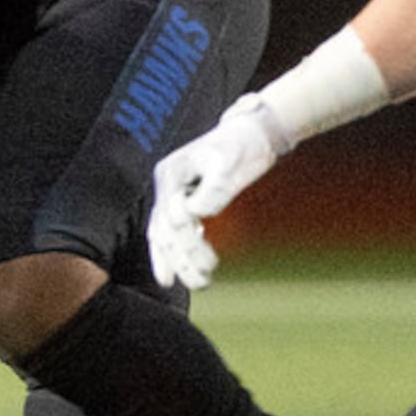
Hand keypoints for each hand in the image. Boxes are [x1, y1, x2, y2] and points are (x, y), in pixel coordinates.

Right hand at [147, 94, 292, 291]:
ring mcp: (175, 193)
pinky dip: (183, 250)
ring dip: (180, 260)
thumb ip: (213, 188)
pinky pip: (178, 231)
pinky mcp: (187, 200)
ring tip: (199, 283)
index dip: (186, 240)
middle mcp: (168, 184)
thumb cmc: (242, 144)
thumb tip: (197, 213)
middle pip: (164, 230)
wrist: (251, 132)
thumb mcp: (229, 163)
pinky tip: (192, 267)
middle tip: (198, 282)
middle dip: (179, 259)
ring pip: (167, 234)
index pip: (172, 215)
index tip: (208, 261)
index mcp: (171, 173)